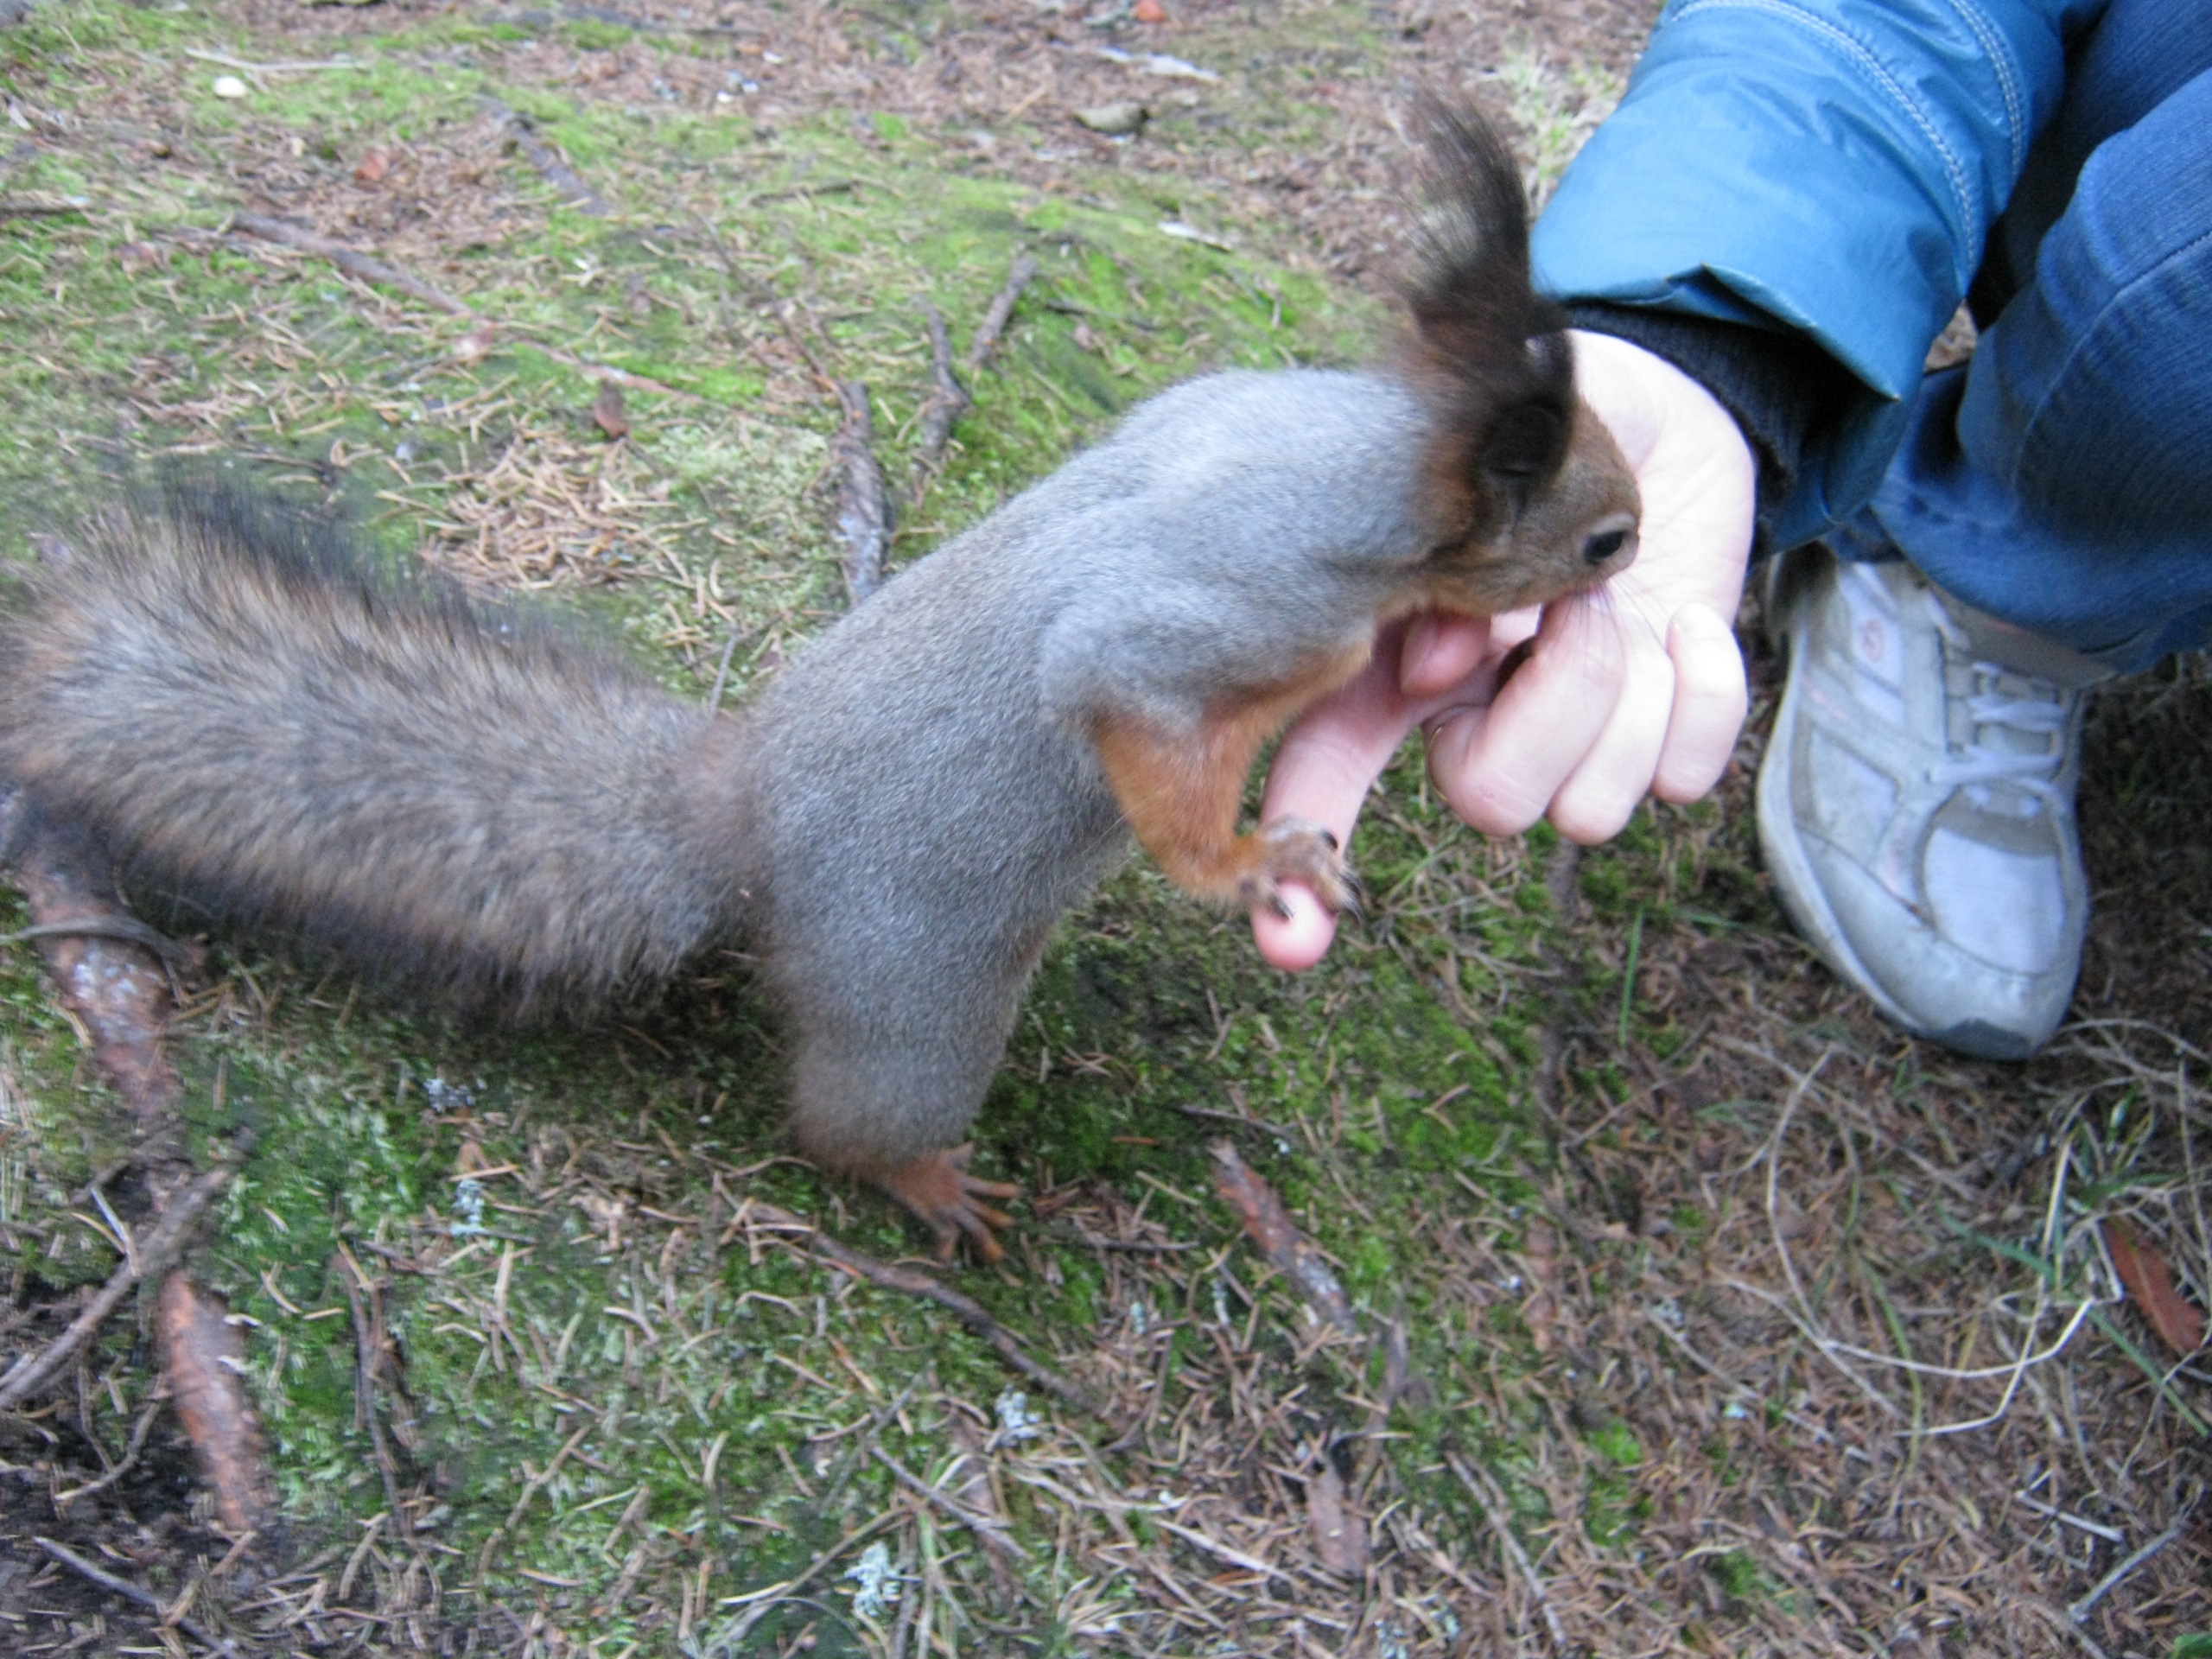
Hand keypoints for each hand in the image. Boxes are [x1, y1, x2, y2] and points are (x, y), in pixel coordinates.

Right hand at [1252, 331, 1756, 969]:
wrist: (1650, 416)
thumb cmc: (1534, 438)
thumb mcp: (1477, 470)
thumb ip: (1444, 551)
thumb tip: (1441, 667)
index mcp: (1395, 663)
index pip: (1323, 776)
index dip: (1304, 867)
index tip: (1291, 944)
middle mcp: (1476, 717)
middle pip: (1491, 805)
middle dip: (1554, 704)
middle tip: (1567, 602)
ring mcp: (1573, 733)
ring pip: (1591, 809)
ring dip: (1626, 687)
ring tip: (1622, 598)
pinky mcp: (1663, 730)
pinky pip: (1685, 777)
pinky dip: (1705, 693)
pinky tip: (1689, 626)